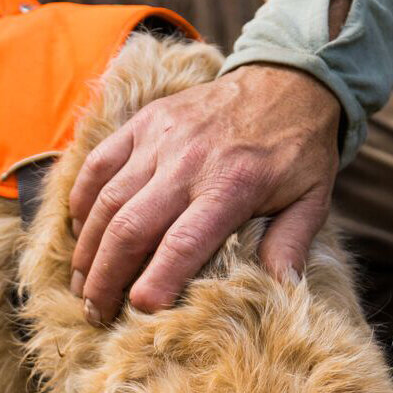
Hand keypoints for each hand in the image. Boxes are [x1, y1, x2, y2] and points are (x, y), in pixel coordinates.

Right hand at [68, 64, 341, 323]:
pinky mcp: (142, 123)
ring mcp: (160, 139)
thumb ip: (292, 245)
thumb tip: (281, 291)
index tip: (137, 311)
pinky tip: (79, 235)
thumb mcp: (313, 199)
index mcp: (232, 186)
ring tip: (81, 287)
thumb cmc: (297, 150)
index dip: (156, 281)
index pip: (183, 243)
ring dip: (87, 250)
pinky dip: (81, 202)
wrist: (287, 78)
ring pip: (106, 201)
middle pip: (131, 228)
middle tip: (95, 313)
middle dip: (106, 278)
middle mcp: (189, 162)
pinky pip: (98, 165)